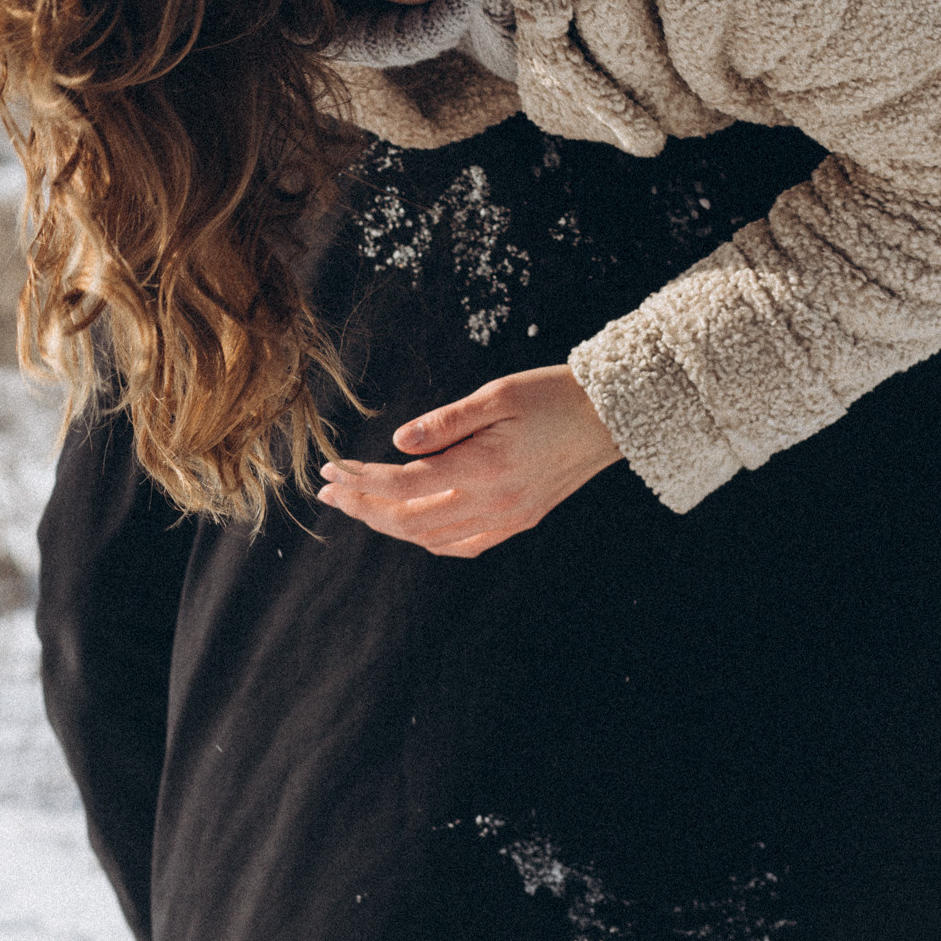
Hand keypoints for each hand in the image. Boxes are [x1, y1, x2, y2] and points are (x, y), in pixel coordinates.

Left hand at [315, 365, 620, 556]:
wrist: (612, 418)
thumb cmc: (554, 395)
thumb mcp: (498, 395)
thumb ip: (445, 422)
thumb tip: (397, 441)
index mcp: (484, 469)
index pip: (404, 485)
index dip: (361, 481)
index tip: (330, 470)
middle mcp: (493, 505)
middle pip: (409, 519)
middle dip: (363, 506)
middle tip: (328, 493)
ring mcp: (507, 520)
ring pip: (430, 538)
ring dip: (388, 524)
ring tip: (358, 504)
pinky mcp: (518, 522)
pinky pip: (459, 545)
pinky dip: (425, 537)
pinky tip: (408, 522)